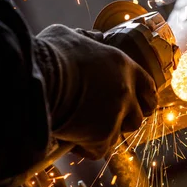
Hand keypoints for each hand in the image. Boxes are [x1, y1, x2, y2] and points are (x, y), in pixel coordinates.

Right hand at [35, 25, 156, 158]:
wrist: (38, 77)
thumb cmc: (50, 53)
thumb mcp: (71, 36)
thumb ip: (89, 40)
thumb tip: (94, 38)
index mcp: (123, 66)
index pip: (148, 87)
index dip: (144, 98)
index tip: (140, 104)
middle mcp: (125, 91)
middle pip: (138, 116)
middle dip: (126, 120)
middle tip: (109, 121)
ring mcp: (115, 116)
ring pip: (120, 135)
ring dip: (106, 135)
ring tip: (86, 131)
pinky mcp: (101, 137)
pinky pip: (100, 151)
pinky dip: (88, 149)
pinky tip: (73, 141)